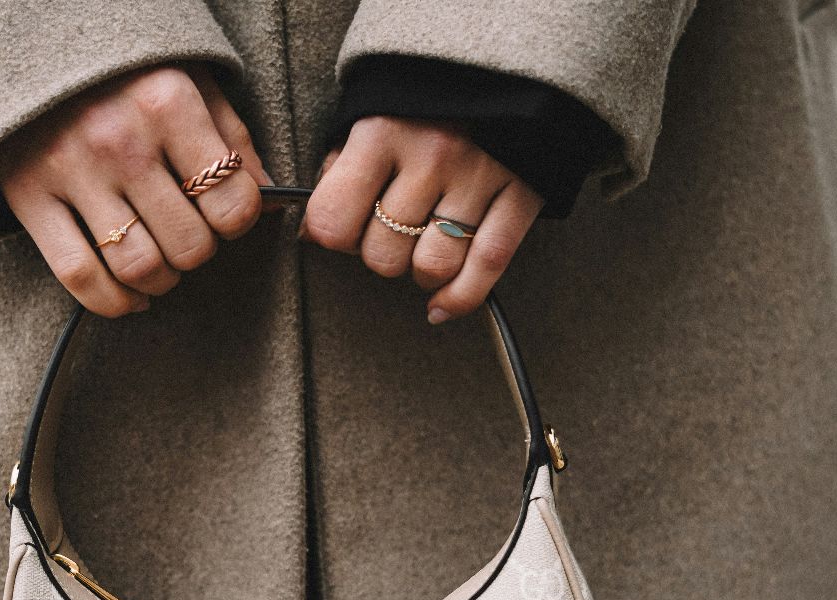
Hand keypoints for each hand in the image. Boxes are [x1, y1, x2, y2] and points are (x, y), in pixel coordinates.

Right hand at [0, 66, 273, 316]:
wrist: (31, 52)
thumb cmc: (127, 74)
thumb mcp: (190, 82)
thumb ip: (234, 139)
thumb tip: (273, 204)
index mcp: (168, 103)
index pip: (233, 203)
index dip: (238, 223)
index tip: (224, 216)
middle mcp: (120, 139)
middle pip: (189, 245)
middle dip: (198, 254)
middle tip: (188, 237)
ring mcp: (70, 170)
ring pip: (138, 267)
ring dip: (161, 282)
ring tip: (162, 264)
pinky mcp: (29, 196)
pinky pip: (80, 276)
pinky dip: (114, 301)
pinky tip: (130, 295)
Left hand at [303, 117, 542, 322]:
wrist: (508, 56)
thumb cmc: (424, 96)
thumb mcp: (370, 113)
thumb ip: (342, 167)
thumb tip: (314, 233)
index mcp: (381, 133)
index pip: (333, 221)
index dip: (331, 236)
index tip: (341, 230)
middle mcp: (430, 157)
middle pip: (383, 255)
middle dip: (379, 256)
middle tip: (388, 234)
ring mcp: (478, 177)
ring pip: (431, 267)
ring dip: (419, 273)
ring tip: (420, 251)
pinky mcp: (521, 193)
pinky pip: (487, 266)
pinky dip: (460, 297)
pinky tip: (440, 306)